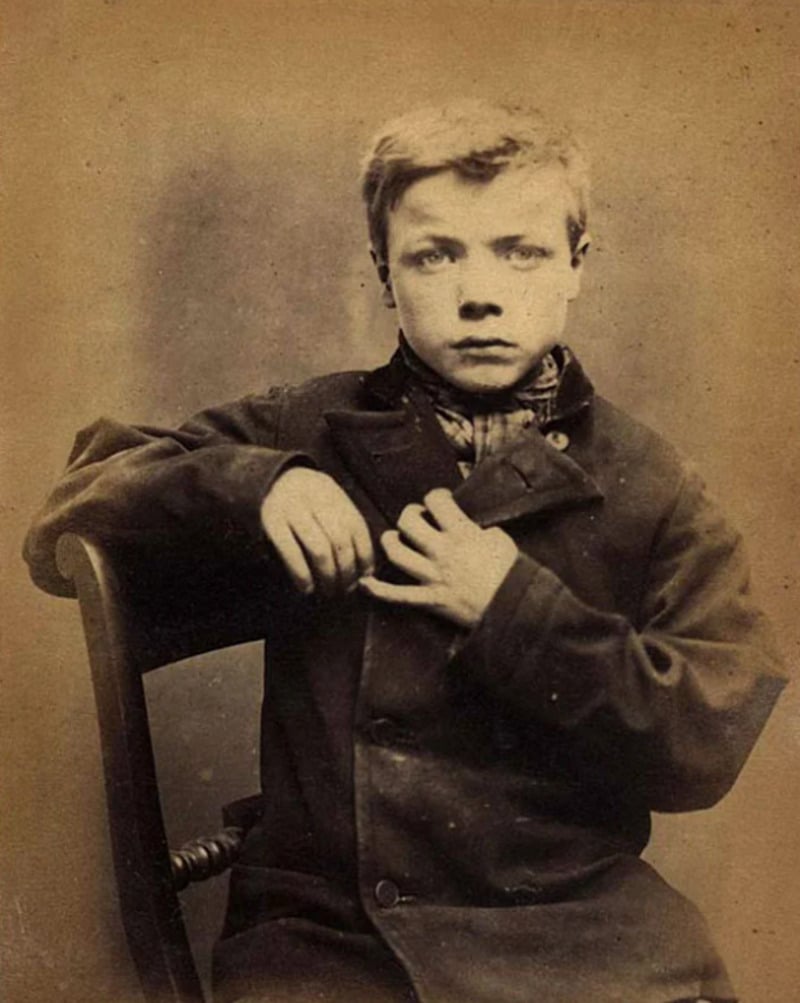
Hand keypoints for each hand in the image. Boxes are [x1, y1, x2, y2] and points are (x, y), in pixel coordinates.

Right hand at [260, 467, 374, 595]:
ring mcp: (291, 508)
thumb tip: (365, 568)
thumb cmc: (301, 500)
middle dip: (347, 571)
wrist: (263, 480)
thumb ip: (343, 524)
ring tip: (329, 592)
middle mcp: (314, 497)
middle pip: (340, 541)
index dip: (365, 555)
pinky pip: (291, 552)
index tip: (365, 575)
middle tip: (347, 589)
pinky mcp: (271, 521)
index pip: (357, 527)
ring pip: (320, 549)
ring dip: (328, 576)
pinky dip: (302, 574)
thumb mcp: (324, 499)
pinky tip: (307, 588)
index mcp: (331, 492)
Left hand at [359, 488, 517, 627]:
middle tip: (416, 517)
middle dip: (410, 514)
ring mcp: (432, 576)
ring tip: (393, 538)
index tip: (440, 500)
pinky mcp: (429, 600)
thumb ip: (478, 529)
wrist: (513, 607)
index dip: (436, 496)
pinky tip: (365, 584)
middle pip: (409, 522)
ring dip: (390, 542)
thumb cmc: (511, 573)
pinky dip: (378, 591)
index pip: (436, 501)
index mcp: (461, 533)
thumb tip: (467, 527)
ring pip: (396, 554)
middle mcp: (442, 551)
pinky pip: (397, 596)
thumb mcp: (500, 539)